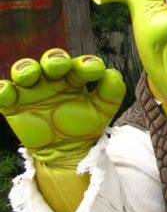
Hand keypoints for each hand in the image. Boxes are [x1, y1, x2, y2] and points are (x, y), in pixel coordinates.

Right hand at [0, 49, 125, 152]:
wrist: (67, 152)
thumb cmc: (86, 125)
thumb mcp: (103, 109)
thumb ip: (111, 91)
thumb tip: (111, 74)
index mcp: (76, 77)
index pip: (81, 64)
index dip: (87, 64)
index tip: (95, 71)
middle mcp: (53, 79)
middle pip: (51, 60)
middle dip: (54, 59)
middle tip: (59, 65)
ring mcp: (33, 90)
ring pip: (25, 70)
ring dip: (26, 69)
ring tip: (30, 75)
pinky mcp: (14, 105)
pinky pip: (4, 93)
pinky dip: (2, 91)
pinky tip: (6, 93)